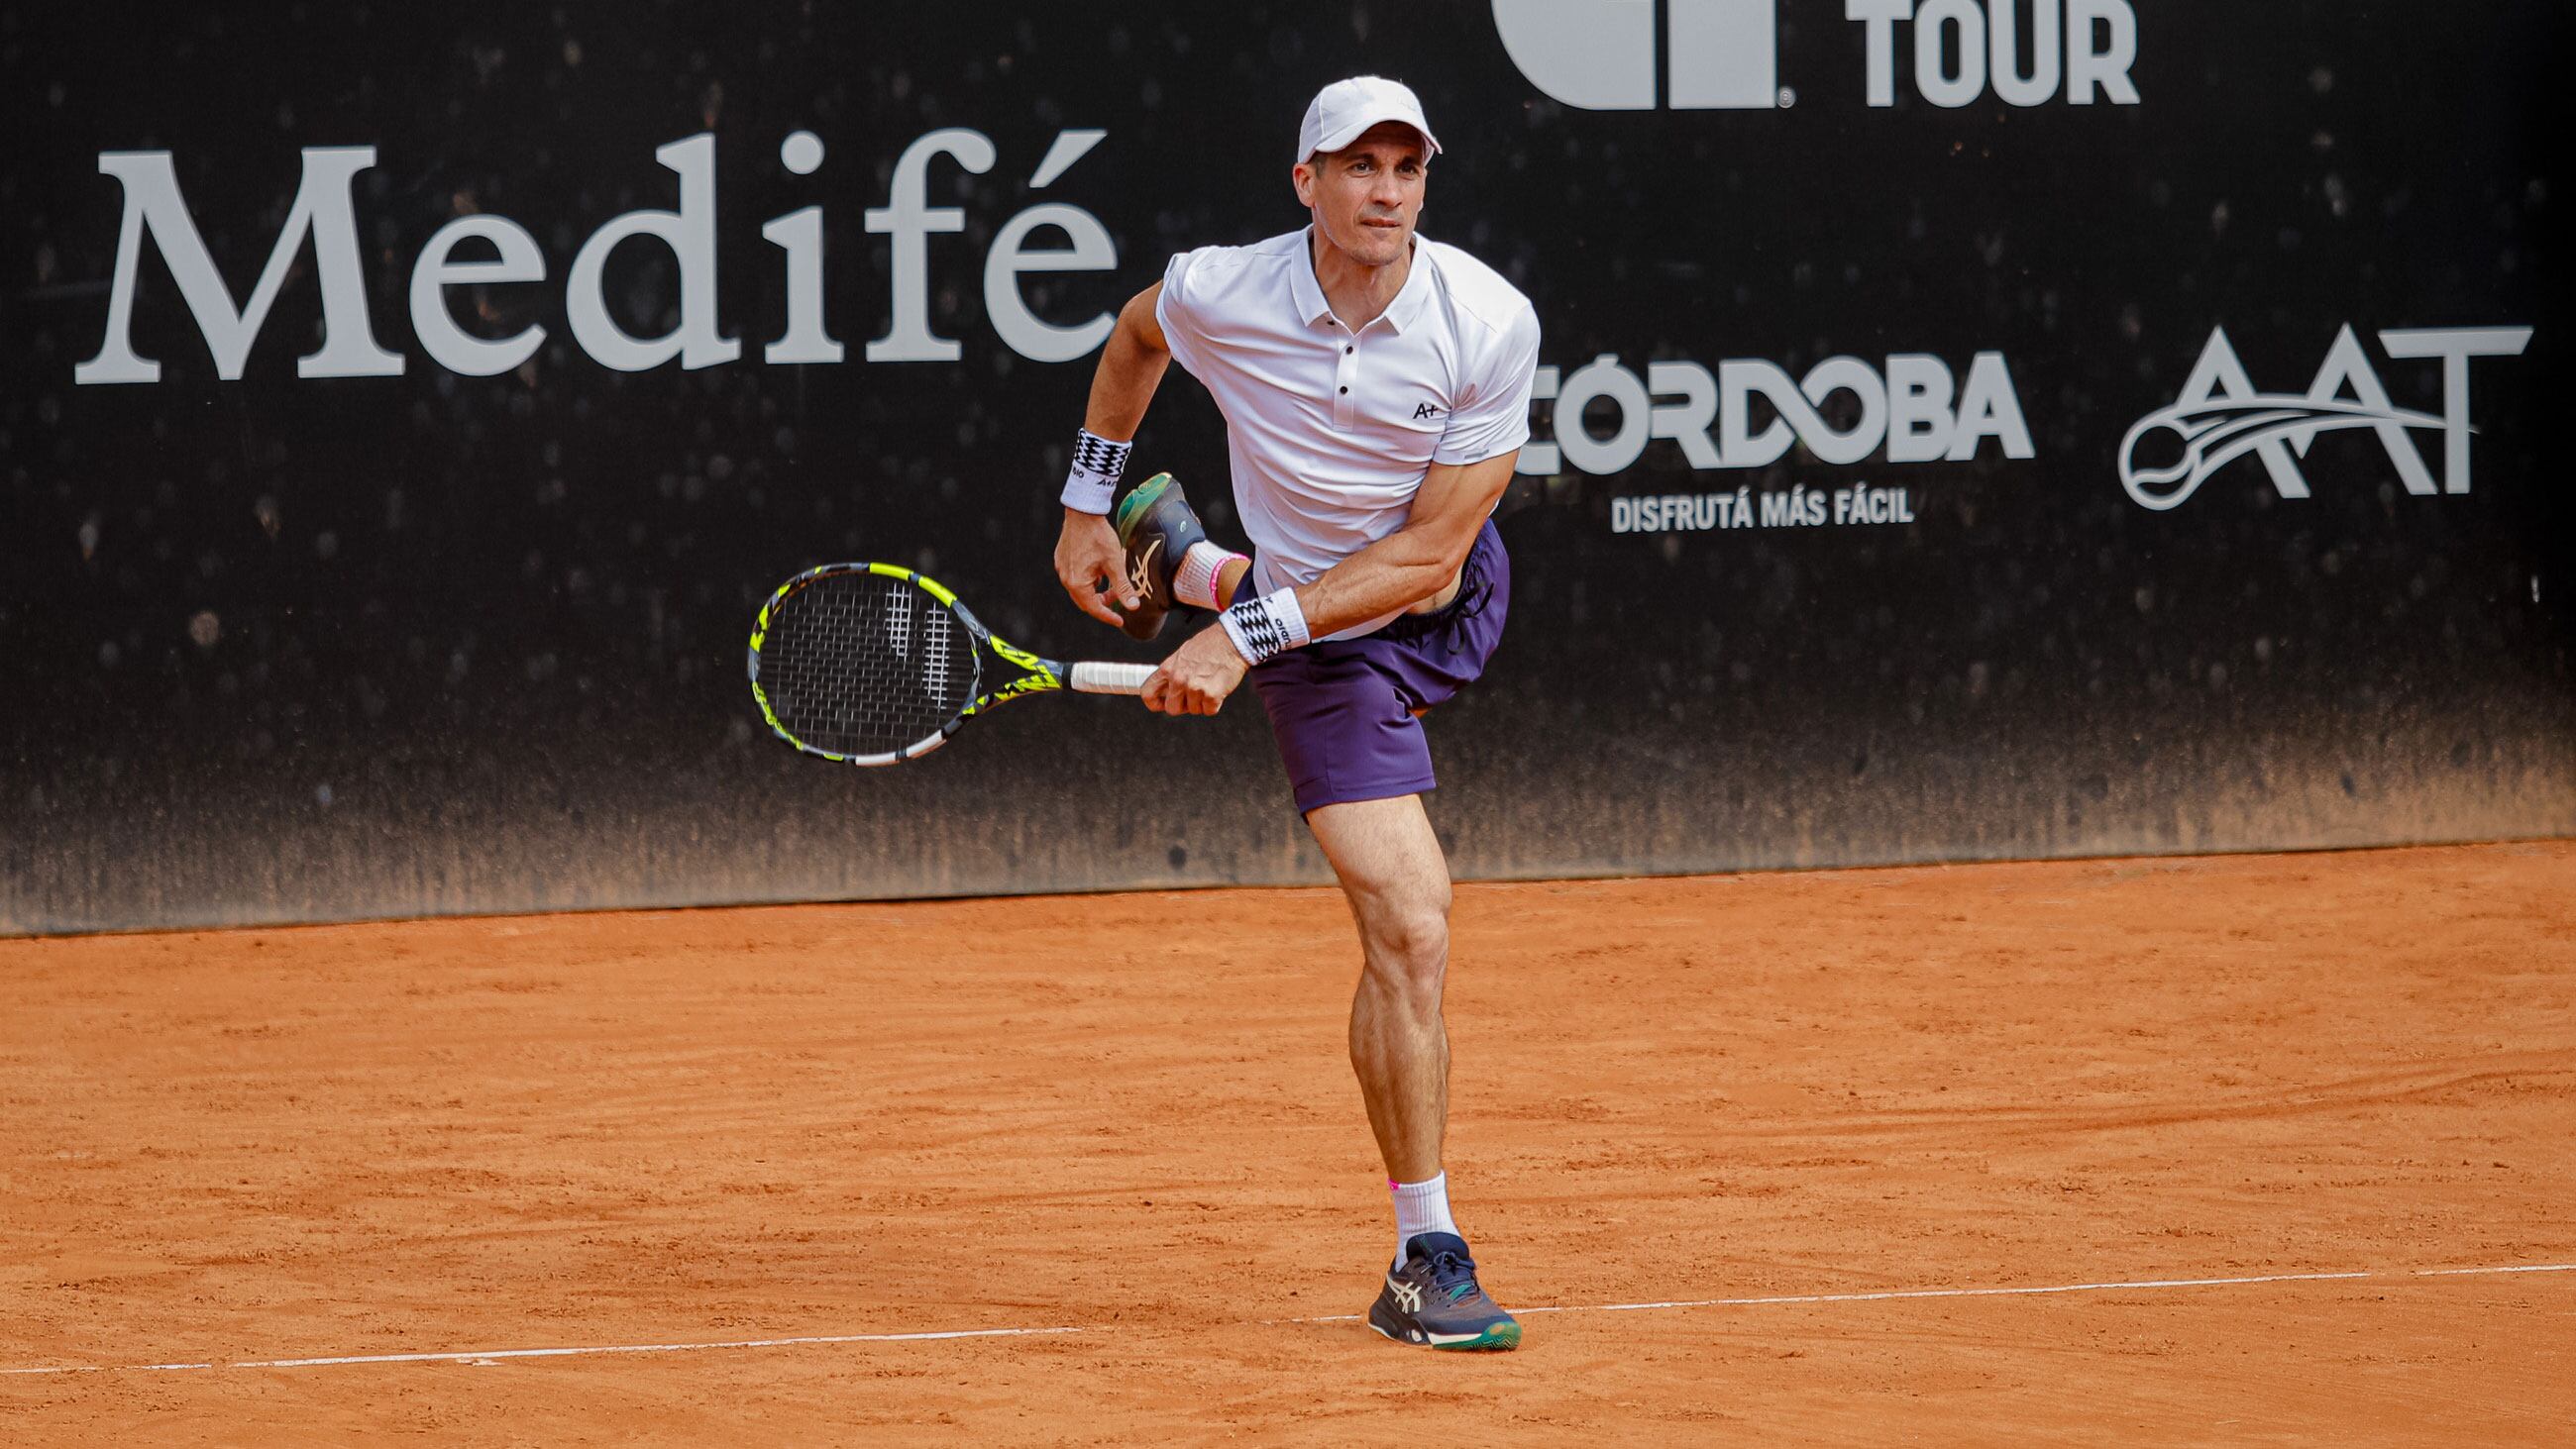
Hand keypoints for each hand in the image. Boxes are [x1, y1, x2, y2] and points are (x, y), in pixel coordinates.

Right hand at [1054, 508, 1137, 626]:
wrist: (1083, 512)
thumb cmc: (1098, 536)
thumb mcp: (1115, 563)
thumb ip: (1123, 587)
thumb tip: (1133, 606)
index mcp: (1077, 583)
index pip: (1093, 608)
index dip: (1108, 616)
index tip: (1120, 620)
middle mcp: (1065, 578)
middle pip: (1084, 601)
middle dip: (1102, 603)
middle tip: (1118, 599)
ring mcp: (1061, 568)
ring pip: (1080, 589)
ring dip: (1096, 591)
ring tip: (1112, 583)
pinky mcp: (1061, 559)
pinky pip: (1075, 577)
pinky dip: (1088, 580)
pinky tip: (1100, 571)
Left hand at [1142, 625, 1249, 715]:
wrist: (1232, 640)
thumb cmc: (1210, 645)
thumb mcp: (1183, 655)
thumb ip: (1173, 672)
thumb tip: (1169, 689)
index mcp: (1168, 669)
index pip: (1148, 694)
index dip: (1155, 703)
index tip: (1164, 703)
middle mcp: (1178, 680)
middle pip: (1172, 709)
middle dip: (1184, 706)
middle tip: (1195, 694)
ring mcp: (1194, 688)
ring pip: (1194, 710)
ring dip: (1202, 702)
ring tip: (1210, 683)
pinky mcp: (1211, 695)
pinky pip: (1210, 710)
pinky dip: (1216, 704)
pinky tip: (1219, 687)